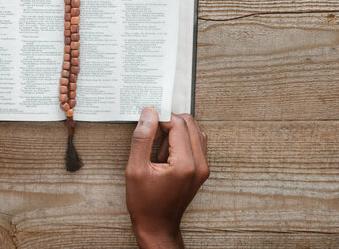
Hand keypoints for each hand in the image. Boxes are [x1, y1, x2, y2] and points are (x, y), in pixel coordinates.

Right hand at [126, 108, 208, 248]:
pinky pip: (195, 143)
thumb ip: (142, 138)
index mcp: (185, 165)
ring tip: (157, 150)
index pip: (178, 124)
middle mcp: (200, 165)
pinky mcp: (201, 169)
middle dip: (168, 122)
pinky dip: (180, 140)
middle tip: (151, 135)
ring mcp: (203, 168)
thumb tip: (149, 114)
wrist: (157, 225)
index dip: (161, 116)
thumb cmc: (145, 203)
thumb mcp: (135, 169)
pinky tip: (165, 154)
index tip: (147, 119)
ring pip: (194, 131)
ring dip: (175, 131)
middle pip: (189, 123)